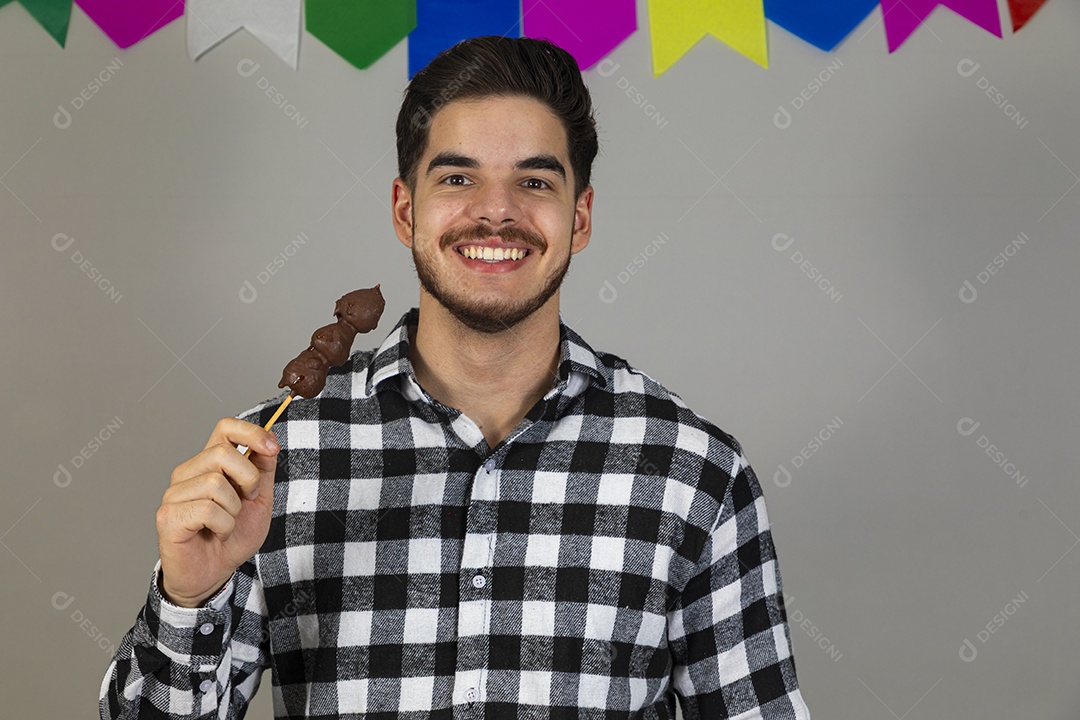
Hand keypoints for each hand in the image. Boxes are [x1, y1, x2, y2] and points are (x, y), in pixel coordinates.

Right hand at [156, 418, 279, 607]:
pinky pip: (207, 510)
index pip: (225, 428)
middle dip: (248, 478)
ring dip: (234, 509)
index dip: (250, 432)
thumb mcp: (259, 500)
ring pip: (215, 483)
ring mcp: (174, 493)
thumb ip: (263, 470)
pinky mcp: (168, 516)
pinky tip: (217, 533)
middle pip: (222, 453)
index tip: (272, 448)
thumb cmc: (233, 536)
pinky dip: (223, 525)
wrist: (214, 573)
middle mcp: (188, 473)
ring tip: (227, 523)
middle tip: (248, 500)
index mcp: (209, 463)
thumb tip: (269, 442)